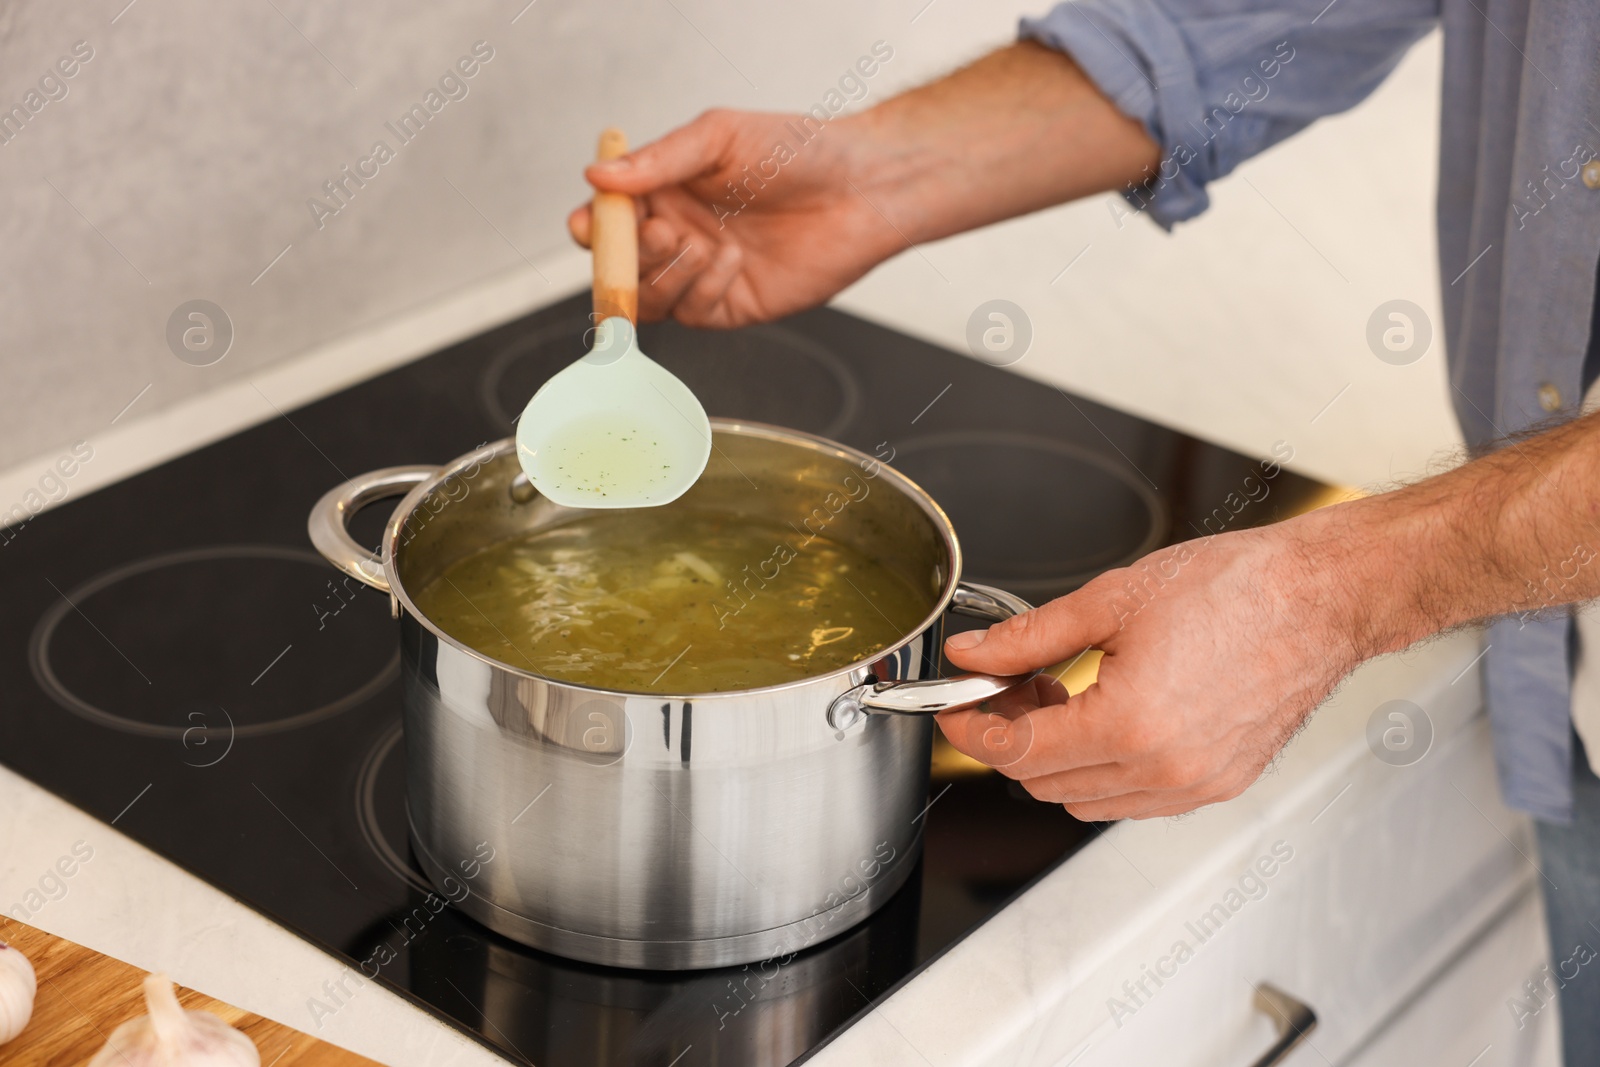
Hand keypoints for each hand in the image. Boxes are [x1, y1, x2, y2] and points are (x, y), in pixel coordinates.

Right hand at [567, 110, 899, 327]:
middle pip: (618, 266)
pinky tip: (734, 261)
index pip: (607, 219)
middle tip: (661, 233)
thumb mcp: (720, 137)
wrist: (861, 187)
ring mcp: (701, 275)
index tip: (590, 225)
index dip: (592, 227)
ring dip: (664, 275)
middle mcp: (677, 235)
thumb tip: (598, 174)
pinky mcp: (730, 305)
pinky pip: (691, 312)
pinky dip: (703, 289)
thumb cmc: (798, 150)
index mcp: (665, 192)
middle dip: (626, 257)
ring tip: (701, 244)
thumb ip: (660, 159)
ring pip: (648, 298)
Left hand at [937, 516, 1368, 819]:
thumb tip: (974, 654)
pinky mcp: (1220, 784)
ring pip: (1086, 799)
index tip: (957, 706)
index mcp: (1130, 725)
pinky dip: (1103, 769)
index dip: (972, 730)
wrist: (1322, 596)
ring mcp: (1195, 785)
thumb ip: (1029, 636)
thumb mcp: (1112, 600)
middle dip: (1011, 737)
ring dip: (1056, 757)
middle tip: (1006, 686)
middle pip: (1044, 783)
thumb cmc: (1238, 587)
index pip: (1017, 753)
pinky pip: (1134, 799)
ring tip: (1059, 695)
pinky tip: (1104, 715)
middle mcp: (1164, 770)